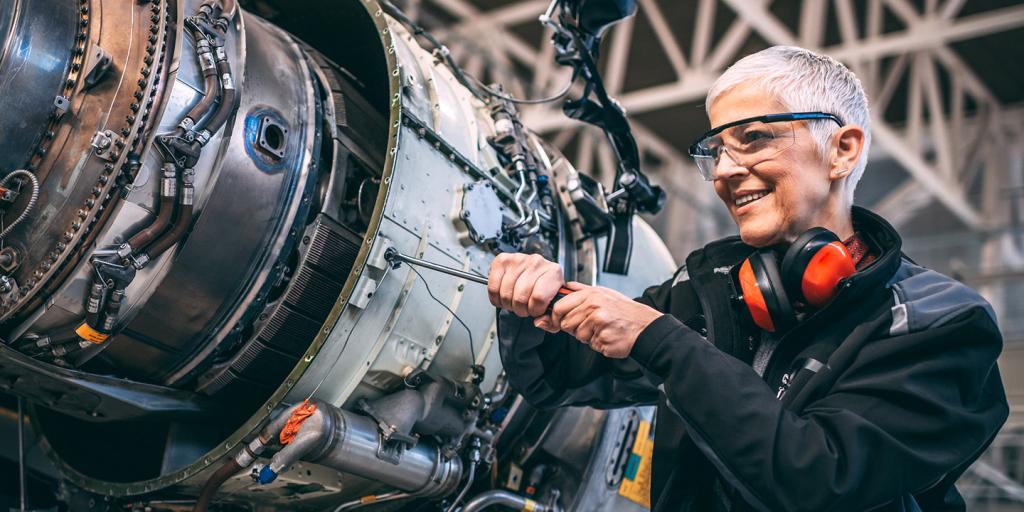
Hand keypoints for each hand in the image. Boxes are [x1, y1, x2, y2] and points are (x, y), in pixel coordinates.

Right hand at [487, 253, 565, 317]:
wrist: (536, 272)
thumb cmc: (544, 288)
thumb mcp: (553, 303)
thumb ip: (550, 319)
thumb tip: (539, 322)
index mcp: (553, 272)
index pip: (539, 298)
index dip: (534, 310)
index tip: (534, 311)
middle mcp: (536, 262)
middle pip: (520, 297)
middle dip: (520, 309)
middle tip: (522, 307)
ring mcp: (518, 259)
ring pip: (506, 293)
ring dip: (508, 304)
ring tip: (514, 301)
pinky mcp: (502, 260)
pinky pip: (493, 287)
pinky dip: (496, 298)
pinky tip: (503, 296)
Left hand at [543, 282, 662, 358]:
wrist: (644, 326)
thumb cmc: (623, 310)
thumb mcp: (603, 292)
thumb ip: (581, 290)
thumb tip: (564, 287)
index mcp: (591, 295)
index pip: (559, 307)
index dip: (555, 316)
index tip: (558, 320)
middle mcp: (593, 308)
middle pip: (566, 323)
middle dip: (573, 327)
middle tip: (588, 325)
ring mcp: (598, 325)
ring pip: (577, 336)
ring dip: (586, 336)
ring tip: (601, 328)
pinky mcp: (602, 340)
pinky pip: (590, 345)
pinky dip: (597, 343)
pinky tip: (608, 335)